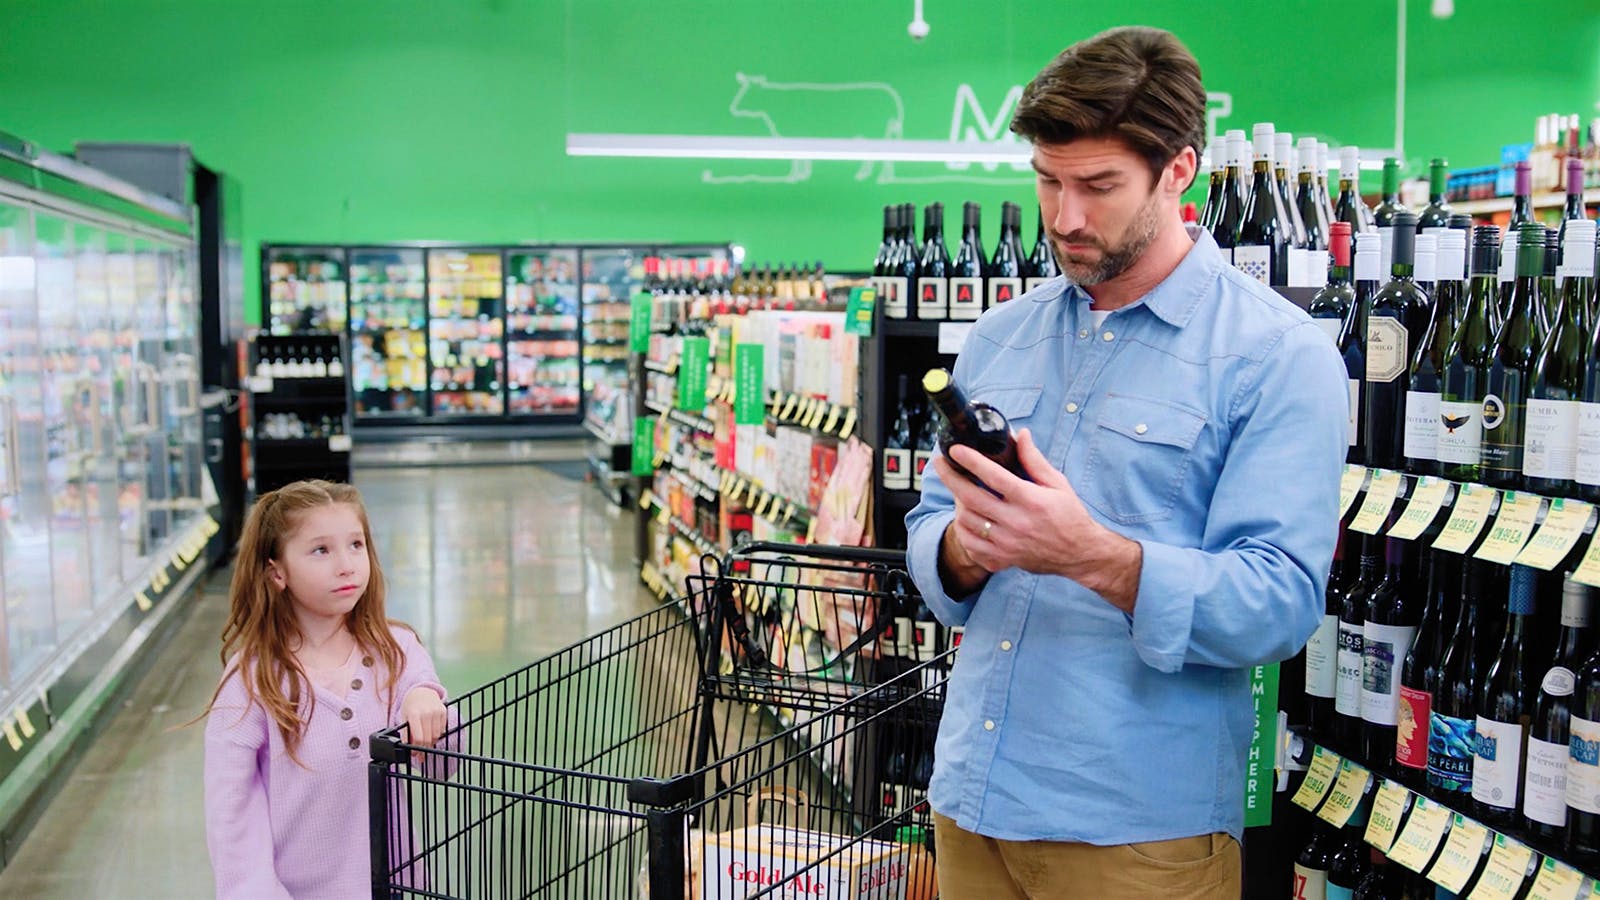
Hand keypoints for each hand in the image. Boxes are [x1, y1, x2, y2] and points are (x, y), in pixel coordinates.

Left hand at [400, 687, 447, 759]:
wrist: (422, 691)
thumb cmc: (411, 706)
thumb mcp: (404, 718)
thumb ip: (405, 733)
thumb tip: (407, 748)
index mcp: (414, 714)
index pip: (418, 737)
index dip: (416, 748)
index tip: (414, 753)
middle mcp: (427, 712)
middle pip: (428, 738)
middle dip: (423, 748)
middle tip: (419, 752)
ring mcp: (437, 711)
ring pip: (436, 736)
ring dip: (430, 742)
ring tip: (425, 742)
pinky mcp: (444, 711)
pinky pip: (442, 730)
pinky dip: (436, 735)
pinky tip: (430, 733)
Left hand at [934, 428, 1142, 611]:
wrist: (1080, 554)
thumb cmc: (1070, 516)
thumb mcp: (1057, 484)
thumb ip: (1034, 460)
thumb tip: (1020, 434)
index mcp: (1030, 500)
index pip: (994, 476)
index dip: (971, 460)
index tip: (956, 450)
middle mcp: (1016, 523)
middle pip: (971, 498)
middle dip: (950, 478)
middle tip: (941, 464)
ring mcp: (1007, 544)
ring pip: (966, 522)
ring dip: (956, 504)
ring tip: (958, 491)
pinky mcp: (1003, 560)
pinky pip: (970, 546)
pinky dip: (963, 531)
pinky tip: (967, 519)